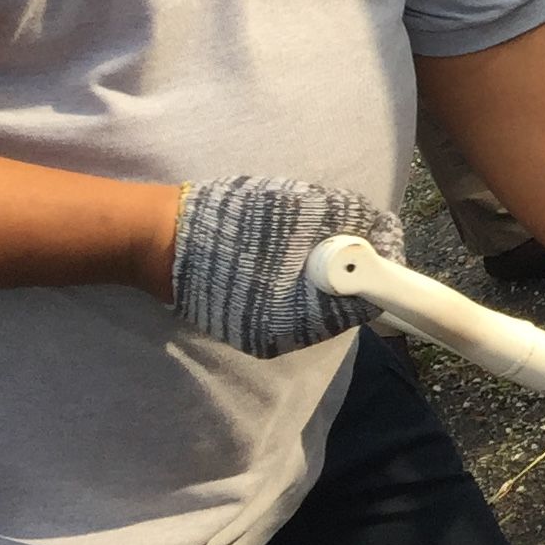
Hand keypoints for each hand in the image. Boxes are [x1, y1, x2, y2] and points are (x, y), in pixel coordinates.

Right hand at [169, 175, 406, 358]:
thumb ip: (348, 220)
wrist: (160, 239)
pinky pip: (289, 308)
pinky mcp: (246, 328)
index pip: (362, 302)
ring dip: (323, 278)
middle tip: (343, 237)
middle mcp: (282, 338)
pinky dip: (296, 284)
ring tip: (307, 244)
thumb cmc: (231, 220)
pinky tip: (283, 259)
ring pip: (315, 309)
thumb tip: (384, 231)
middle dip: (350, 274)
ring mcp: (261, 336)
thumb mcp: (299, 206)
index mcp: (299, 317)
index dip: (378, 270)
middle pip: (341, 308)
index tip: (378, 243)